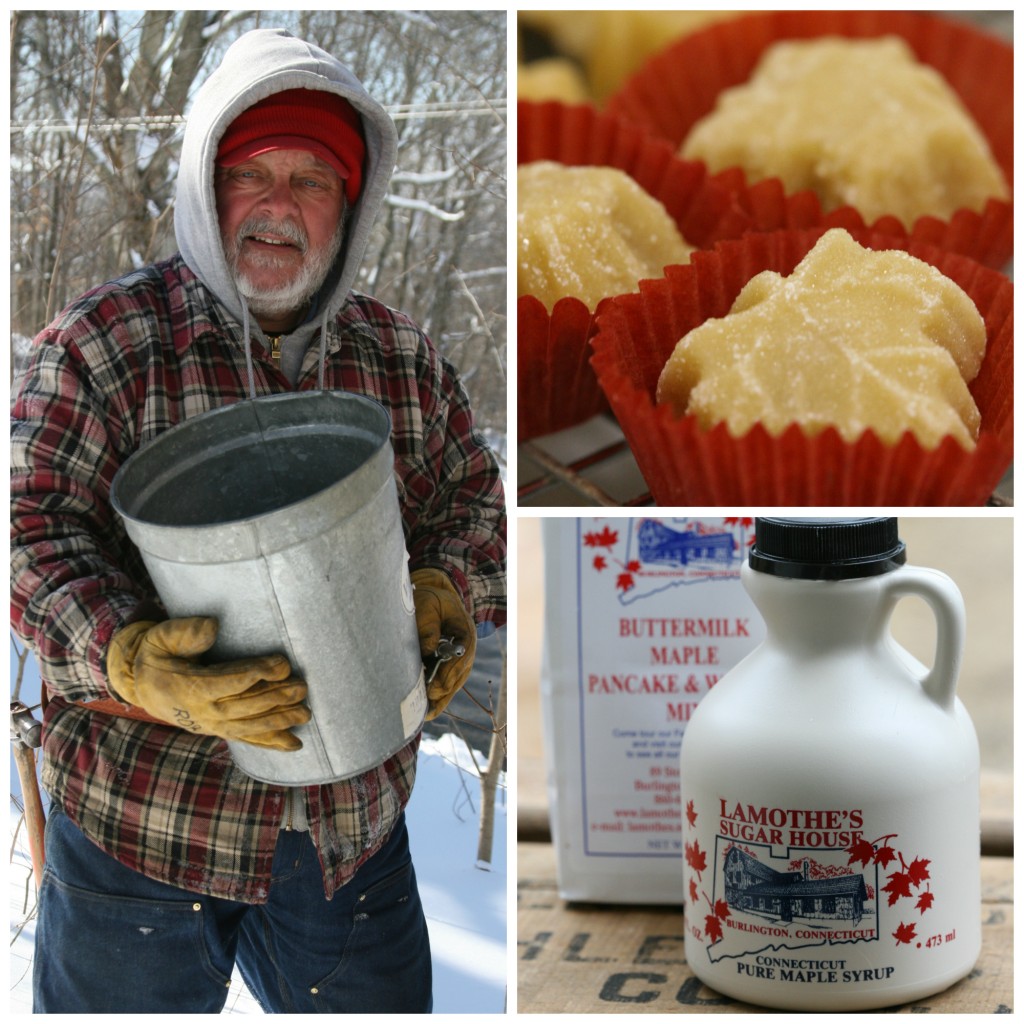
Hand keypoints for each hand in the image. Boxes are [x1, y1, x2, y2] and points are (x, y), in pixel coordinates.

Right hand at [106, 617, 310, 750]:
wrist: (143, 686)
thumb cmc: (156, 655)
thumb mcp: (161, 638)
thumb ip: (184, 633)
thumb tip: (212, 627)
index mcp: (188, 687)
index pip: (227, 682)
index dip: (256, 674)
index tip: (281, 664)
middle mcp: (203, 711)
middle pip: (244, 707)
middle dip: (276, 698)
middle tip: (302, 688)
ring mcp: (212, 724)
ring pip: (249, 727)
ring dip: (279, 721)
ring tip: (305, 714)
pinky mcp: (219, 730)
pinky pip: (246, 739)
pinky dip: (271, 743)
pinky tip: (295, 745)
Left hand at [410, 568, 475, 719]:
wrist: (436, 597)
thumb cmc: (430, 600)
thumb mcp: (428, 605)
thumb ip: (428, 626)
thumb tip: (428, 651)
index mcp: (466, 632)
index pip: (462, 656)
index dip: (448, 672)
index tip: (434, 687)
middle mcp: (468, 649)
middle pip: (459, 675)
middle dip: (442, 690)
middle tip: (424, 703)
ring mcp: (462, 660)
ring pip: (454, 684)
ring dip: (440, 698)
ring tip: (424, 712)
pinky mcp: (453, 667)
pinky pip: (449, 685)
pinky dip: (439, 697)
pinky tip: (427, 710)